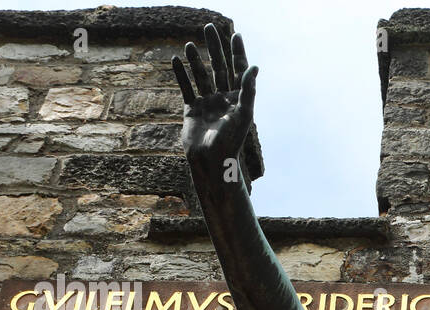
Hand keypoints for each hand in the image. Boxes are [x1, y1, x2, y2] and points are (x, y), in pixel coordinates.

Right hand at [172, 23, 256, 174]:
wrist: (211, 161)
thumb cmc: (230, 141)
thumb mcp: (243, 114)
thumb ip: (248, 90)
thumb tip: (254, 67)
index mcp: (239, 99)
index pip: (239, 70)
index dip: (238, 53)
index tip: (236, 35)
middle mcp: (224, 99)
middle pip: (219, 67)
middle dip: (215, 48)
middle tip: (209, 28)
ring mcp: (207, 104)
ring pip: (201, 76)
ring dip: (196, 59)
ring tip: (190, 43)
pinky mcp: (192, 111)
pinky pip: (186, 88)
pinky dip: (181, 75)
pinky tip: (175, 60)